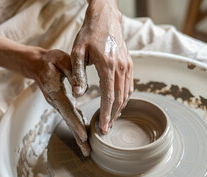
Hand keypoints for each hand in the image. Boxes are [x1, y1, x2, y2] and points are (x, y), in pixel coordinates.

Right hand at [22, 47, 90, 155]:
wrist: (37, 64)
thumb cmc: (51, 61)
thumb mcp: (61, 60)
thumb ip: (73, 74)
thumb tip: (81, 91)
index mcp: (56, 91)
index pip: (68, 110)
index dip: (76, 123)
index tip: (84, 135)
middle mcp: (56, 101)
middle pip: (69, 121)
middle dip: (78, 137)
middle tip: (87, 151)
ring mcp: (57, 104)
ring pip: (69, 121)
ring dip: (77, 135)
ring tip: (86, 149)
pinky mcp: (60, 103)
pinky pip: (69, 116)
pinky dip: (76, 126)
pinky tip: (83, 135)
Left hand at [71, 0, 132, 134]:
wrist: (105, 18)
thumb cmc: (88, 34)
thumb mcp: (77, 52)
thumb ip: (78, 74)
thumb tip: (78, 94)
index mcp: (108, 66)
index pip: (109, 97)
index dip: (106, 114)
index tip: (103, 127)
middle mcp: (121, 67)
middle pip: (120, 99)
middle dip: (114, 116)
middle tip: (107, 129)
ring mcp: (127, 66)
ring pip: (126, 93)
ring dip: (120, 109)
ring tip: (112, 120)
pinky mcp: (128, 64)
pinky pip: (129, 85)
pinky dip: (125, 98)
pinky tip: (119, 104)